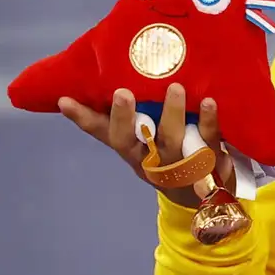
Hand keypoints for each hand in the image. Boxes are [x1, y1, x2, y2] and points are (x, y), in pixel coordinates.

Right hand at [59, 83, 233, 208]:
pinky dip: (208, 120)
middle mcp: (149, 158)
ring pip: (170, 139)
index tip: (65, 100)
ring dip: (171, 112)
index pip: (103, 134)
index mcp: (132, 151)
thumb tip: (107, 82)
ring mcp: (178, 161)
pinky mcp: (208, 159)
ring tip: (174, 87)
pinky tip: (209, 101)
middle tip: (122, 93)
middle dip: (123, 118)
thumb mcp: (145, 143)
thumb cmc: (168, 156)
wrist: (205, 193)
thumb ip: (131, 119)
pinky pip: (208, 139)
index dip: (83, 119)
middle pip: (130, 141)